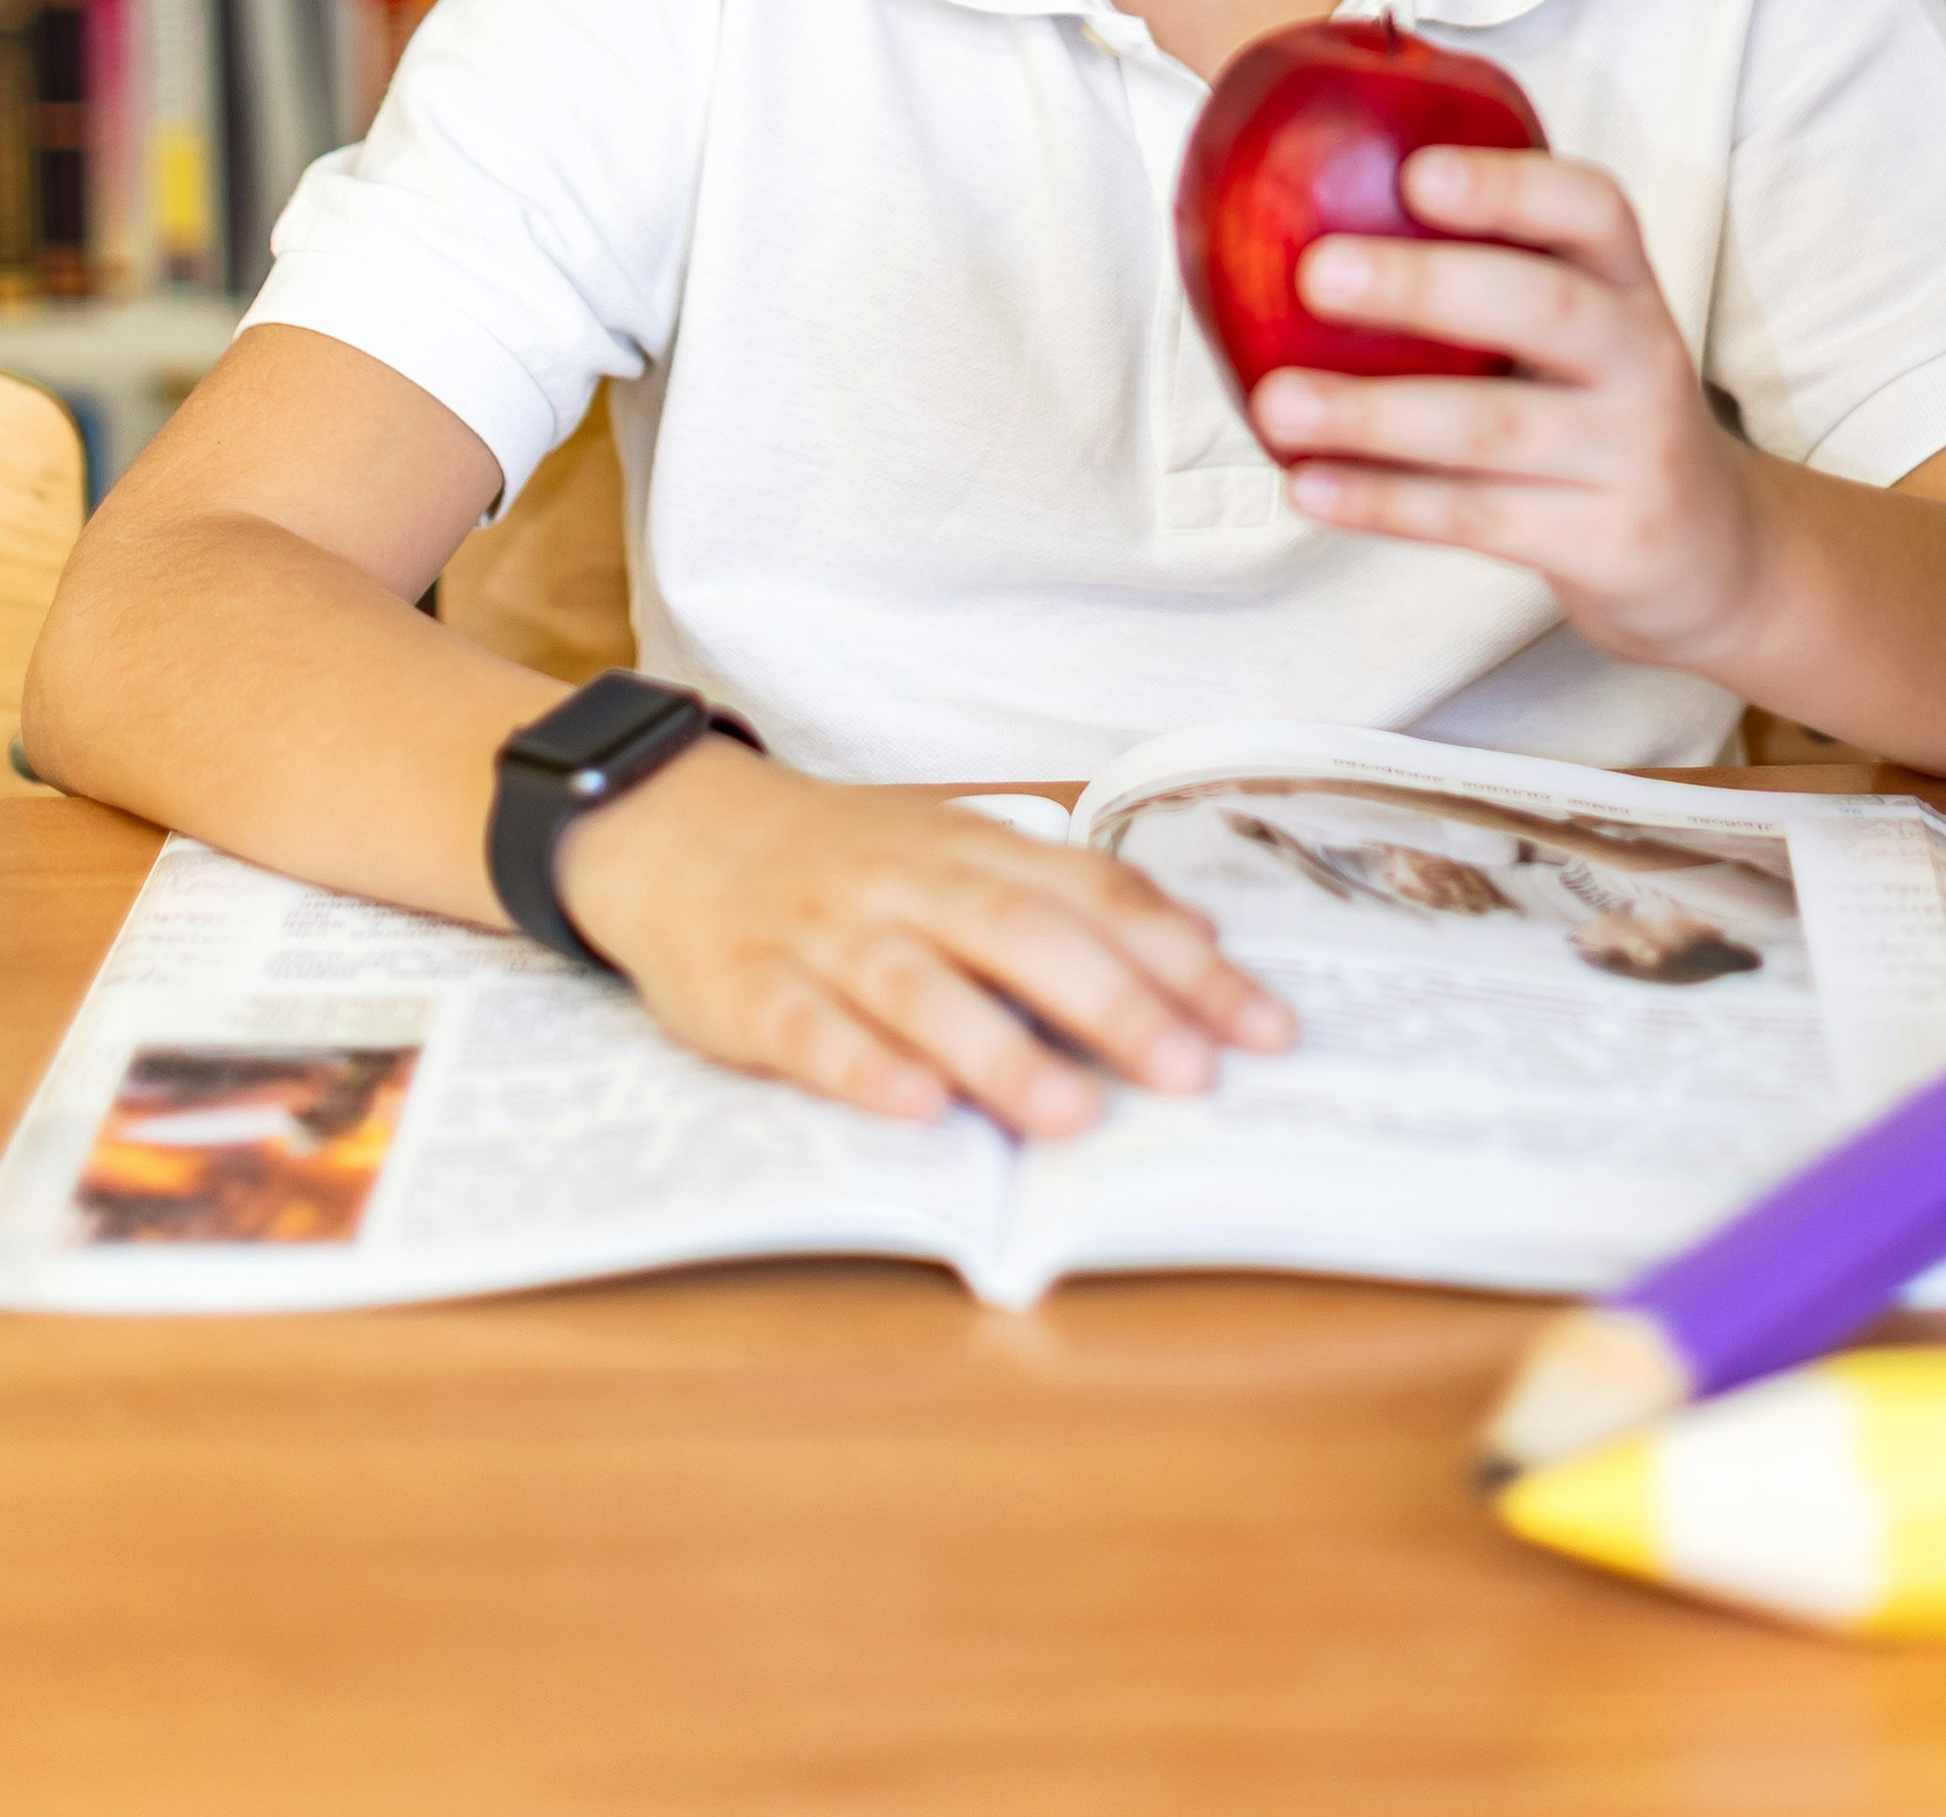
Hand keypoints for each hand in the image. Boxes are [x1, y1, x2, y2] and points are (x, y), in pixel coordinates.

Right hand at [554, 743, 1293, 1138]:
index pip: (1098, 895)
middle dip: (1114, 1004)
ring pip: (919, 986)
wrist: (679, 833)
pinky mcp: (750, 989)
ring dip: (999, 1049)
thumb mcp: (957, 856)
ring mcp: (827, 933)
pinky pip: (809, 1028)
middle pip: (1022, 934)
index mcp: (974, 848)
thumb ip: (1063, 901)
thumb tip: (1198, 952)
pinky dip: (864, 1067)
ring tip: (1071, 1113)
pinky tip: (917, 1110)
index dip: (1184, 960)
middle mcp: (909, 882)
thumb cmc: (848, 864)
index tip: (1266, 1027)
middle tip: (1192, 1073)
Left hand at [1254, 145, 1768, 673]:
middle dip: (1425, 287)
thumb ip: (1486, 281)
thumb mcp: (1580, 334)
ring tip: (1276, 403)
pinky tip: (1309, 487)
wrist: (1715, 555)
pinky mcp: (1609, 544)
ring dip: (1376, 415)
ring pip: (1496, 429)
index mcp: (1626, 284)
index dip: (1507, 186)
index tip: (1413, 173)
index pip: (1592, 210)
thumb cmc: (1598, 413)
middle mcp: (1642, 357)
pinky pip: (1482, 520)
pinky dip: (1387, 504)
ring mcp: (1631, 453)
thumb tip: (1297, 217)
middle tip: (1315, 272)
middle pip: (1543, 307)